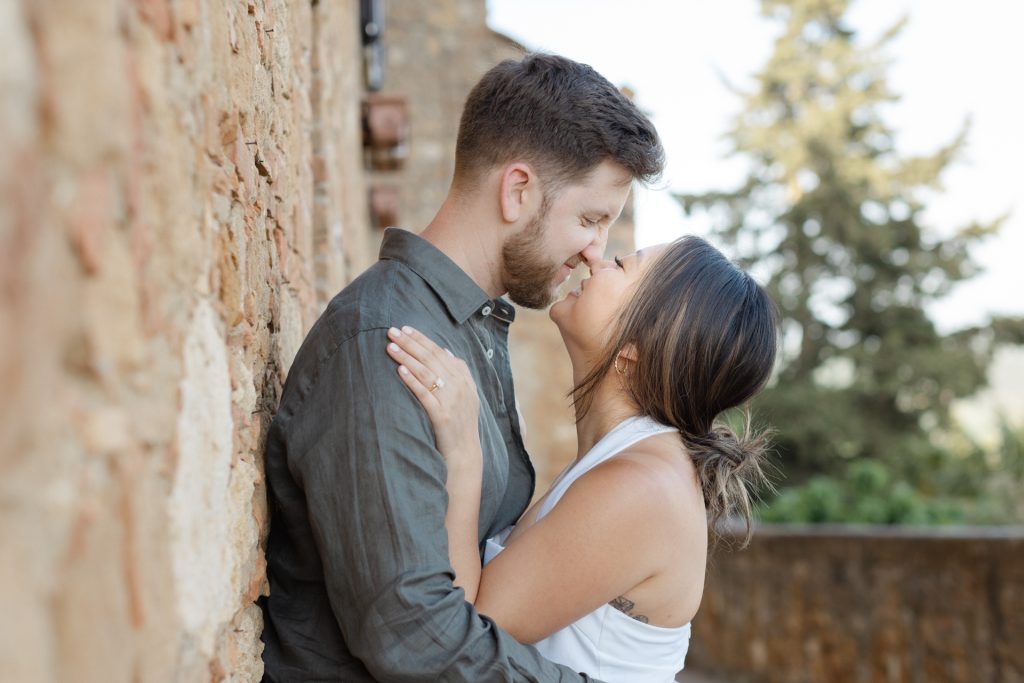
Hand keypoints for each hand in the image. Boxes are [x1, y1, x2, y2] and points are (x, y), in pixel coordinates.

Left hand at [386, 326, 480, 468]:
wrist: (464, 452)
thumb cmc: (461, 422)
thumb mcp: (467, 394)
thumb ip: (460, 372)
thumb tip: (446, 351)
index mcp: (463, 379)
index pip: (439, 352)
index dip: (422, 339)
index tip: (405, 328)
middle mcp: (458, 387)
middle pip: (431, 359)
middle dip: (410, 343)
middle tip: (392, 331)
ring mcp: (451, 401)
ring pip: (426, 373)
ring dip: (407, 358)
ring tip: (391, 347)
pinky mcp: (441, 416)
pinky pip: (424, 394)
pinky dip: (412, 381)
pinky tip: (400, 371)